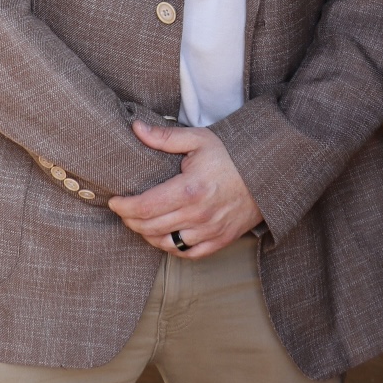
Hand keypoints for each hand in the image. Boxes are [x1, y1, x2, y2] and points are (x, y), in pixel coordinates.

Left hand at [109, 120, 261, 257]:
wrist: (267, 172)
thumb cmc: (231, 154)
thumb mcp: (198, 139)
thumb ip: (164, 137)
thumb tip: (135, 128)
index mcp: (190, 189)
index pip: (145, 207)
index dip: (123, 207)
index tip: (114, 201)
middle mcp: (198, 215)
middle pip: (150, 227)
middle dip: (130, 220)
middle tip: (124, 210)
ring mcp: (210, 231)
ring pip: (166, 244)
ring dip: (147, 235)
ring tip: (141, 222)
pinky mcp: (219, 241)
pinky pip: (187, 253)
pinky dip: (171, 247)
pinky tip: (164, 235)